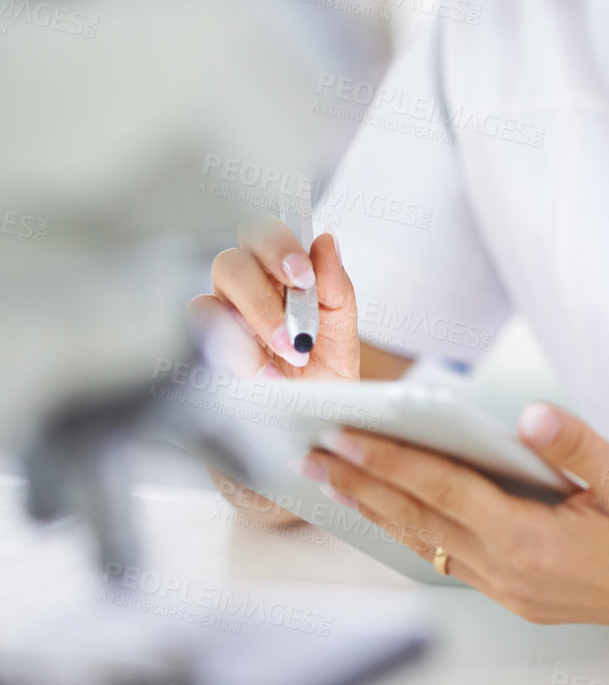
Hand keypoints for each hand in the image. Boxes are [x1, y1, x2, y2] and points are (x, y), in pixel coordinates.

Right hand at [189, 218, 357, 528]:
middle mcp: (241, 298)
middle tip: (295, 337)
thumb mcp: (342, 342)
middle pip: (230, 264)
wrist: (301, 447)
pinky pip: (190, 349)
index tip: (301, 272)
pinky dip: (226, 363)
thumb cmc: (319, 388)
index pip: (263, 237)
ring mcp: (214, 329)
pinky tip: (255, 382)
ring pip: (205, 305)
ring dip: (243, 338)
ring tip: (278, 370)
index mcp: (277, 281)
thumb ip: (337, 292)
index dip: (276, 244)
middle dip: (262, 298)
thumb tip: (327, 241)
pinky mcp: (194, 362)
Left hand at [298, 402, 608, 624]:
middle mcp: (515, 576)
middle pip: (422, 521)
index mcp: (534, 545)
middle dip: (364, 486)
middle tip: (314, 458)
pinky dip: (421, 533)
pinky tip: (404, 517)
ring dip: (384, 512)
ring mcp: (518, 592)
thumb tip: (531, 418)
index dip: (389, 460)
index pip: (444, 491)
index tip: (345, 436)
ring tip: (340, 485)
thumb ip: (576, 446)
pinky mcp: (527, 596)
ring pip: (432, 545)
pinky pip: (456, 560)